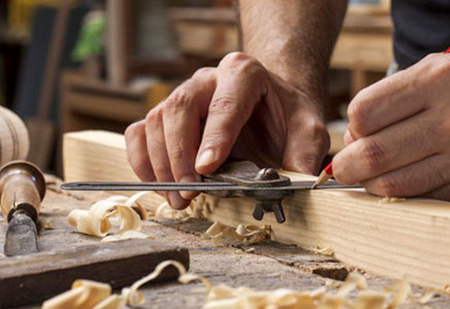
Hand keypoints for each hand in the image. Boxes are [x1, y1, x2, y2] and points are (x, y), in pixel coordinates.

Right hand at [125, 52, 329, 208]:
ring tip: (178, 199)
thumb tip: (297, 183)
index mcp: (244, 73)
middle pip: (179, 110)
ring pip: (155, 122)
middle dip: (179, 157)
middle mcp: (207, 78)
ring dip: (160, 165)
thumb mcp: (310, 130)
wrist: (273, 102)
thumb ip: (306, 154)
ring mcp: (182, 94)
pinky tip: (159, 186)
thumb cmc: (288, 114)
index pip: (224, 104)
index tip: (206, 169)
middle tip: (188, 193)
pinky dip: (142, 162)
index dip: (213, 138)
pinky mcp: (166, 114)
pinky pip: (139, 132)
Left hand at [333, 39, 449, 203]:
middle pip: (373, 155)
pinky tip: (411, 179)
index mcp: (444, 79)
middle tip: (347, 165)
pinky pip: (429, 197)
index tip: (356, 131)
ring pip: (396, 186)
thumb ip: (404, 95)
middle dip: (348, 165)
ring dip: (373, 184)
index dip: (352, 126)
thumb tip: (358, 132)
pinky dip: (409, 192)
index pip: (366, 112)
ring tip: (374, 176)